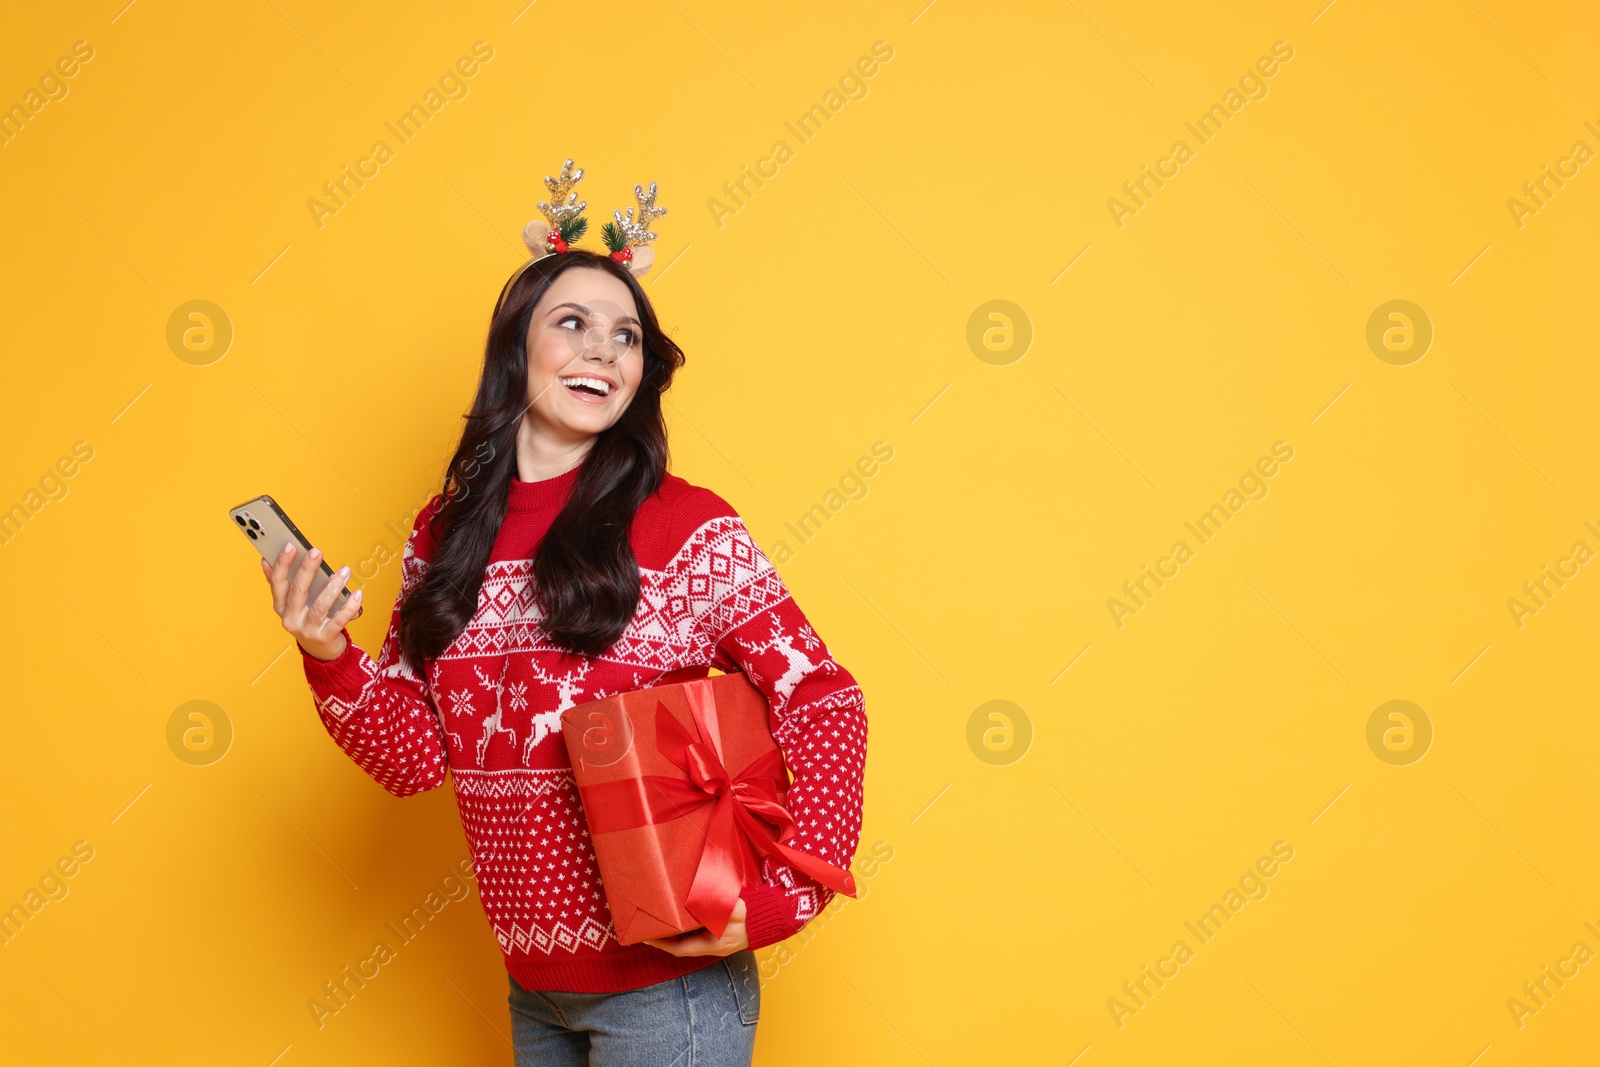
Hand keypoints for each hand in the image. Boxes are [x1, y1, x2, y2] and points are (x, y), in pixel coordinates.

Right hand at [261, 541, 361, 661]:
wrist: (320, 651)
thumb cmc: (307, 619)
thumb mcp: (291, 604)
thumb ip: (281, 583)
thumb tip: (265, 561)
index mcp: (281, 606)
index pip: (277, 582)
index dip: (282, 564)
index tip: (290, 546)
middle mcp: (291, 618)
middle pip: (297, 591)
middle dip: (307, 569)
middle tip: (317, 551)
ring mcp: (307, 630)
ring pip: (320, 606)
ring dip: (334, 586)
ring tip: (345, 571)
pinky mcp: (325, 637)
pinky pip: (339, 620)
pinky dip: (350, 606)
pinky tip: (357, 594)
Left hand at [642, 898, 748, 956]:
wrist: (770, 917)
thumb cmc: (751, 915)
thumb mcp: (732, 911)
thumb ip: (715, 908)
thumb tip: (697, 903)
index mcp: (712, 945)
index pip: (680, 949)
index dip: (662, 944)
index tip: (647, 937)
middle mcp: (712, 947)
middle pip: (682, 946)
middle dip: (665, 938)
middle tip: (648, 926)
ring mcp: (716, 942)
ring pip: (689, 940)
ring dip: (675, 932)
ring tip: (660, 920)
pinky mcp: (720, 934)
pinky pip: (697, 933)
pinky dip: (686, 926)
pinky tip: (681, 915)